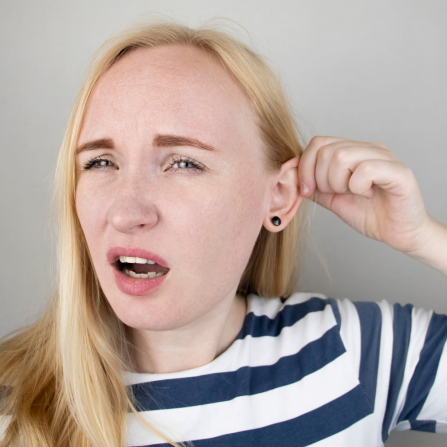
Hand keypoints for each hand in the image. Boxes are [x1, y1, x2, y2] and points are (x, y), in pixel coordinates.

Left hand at [298, 136, 432, 255]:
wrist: (398, 233)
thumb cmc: (369, 214)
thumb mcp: (333, 199)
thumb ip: (314, 186)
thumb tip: (291, 175)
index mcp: (353, 151)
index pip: (318, 143)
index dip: (305, 167)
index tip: (307, 190)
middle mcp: (369, 148)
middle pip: (326, 150)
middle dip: (321, 179)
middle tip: (336, 193)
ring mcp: (385, 157)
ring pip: (342, 157)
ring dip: (338, 183)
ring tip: (352, 193)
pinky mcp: (399, 172)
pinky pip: (365, 170)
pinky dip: (358, 187)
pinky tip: (367, 195)